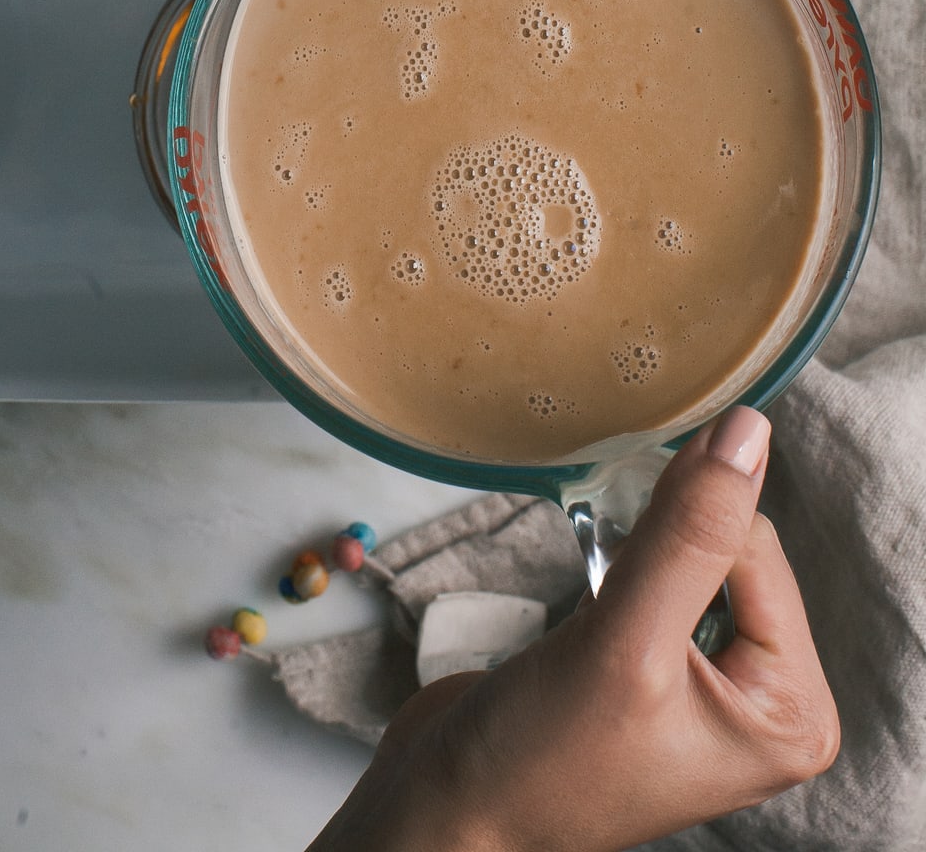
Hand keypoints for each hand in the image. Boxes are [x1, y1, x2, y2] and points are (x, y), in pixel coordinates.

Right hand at [310, 407, 838, 851]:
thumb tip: (746, 432)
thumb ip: (689, 534)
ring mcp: (712, 683)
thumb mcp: (624, 644)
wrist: (451, 810)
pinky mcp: (660, 664)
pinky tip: (590, 588)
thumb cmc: (539, 761)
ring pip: (693, 551)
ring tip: (593, 595)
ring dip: (638, 545)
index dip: (688, 523)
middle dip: (662, 538)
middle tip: (604, 584)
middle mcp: (765, 698)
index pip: (759, 549)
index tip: (624, 535)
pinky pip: (661, 572)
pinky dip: (622, 558)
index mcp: (791, 712)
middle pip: (732, 547)